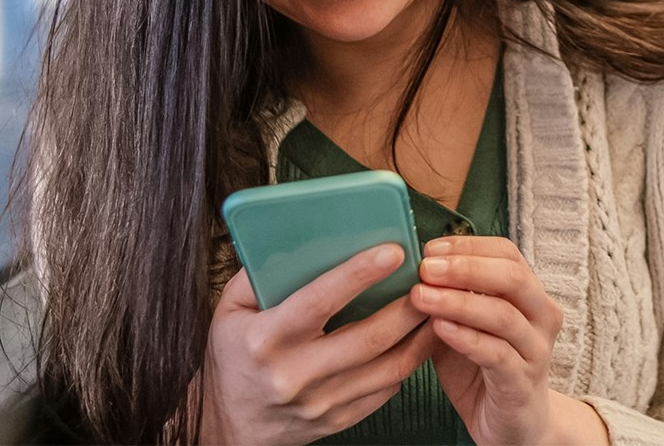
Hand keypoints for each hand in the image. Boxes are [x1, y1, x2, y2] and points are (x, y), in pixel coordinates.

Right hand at [197, 243, 437, 444]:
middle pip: (367, 338)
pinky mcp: (337, 420)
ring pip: (386, 369)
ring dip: (419, 336)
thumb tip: (297, 239)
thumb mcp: (229, 311)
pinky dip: (406, 364)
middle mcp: (295, 374)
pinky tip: (417, 341)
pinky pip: (383, 391)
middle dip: (407, 307)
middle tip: (431, 280)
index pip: (319, 301)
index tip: (393, 251)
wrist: (226, 426)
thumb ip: (258, 275)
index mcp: (266, 339)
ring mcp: (319, 402)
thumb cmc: (231, 358)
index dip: (358, 274)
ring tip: (437, 308)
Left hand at [411, 236, 606, 444]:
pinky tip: (440, 328)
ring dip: (458, 301)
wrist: (510, 425)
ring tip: (421, 296)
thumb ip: (447, 298)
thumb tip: (409, 266)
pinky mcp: (522, 383)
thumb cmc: (483, 368)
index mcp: (529, 294)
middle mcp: (541, 316)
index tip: (430, 248)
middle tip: (425, 268)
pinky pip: (497, 354)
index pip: (506, 254)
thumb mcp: (462, 325)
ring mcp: (535, 351)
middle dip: (465, 267)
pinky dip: (467, 337)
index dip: (468, 246)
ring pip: (503, 315)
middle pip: (512, 277)